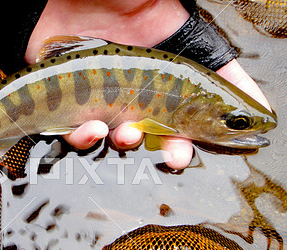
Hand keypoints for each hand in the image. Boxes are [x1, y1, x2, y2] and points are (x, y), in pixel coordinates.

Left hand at [25, 0, 270, 168]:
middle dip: (166, 149)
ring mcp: (101, 98)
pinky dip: (85, 137)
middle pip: (155, 131)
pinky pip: (78, 132)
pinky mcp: (71, 103)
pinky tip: (92, 127)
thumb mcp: (174, 21)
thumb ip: (212, 58)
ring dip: (127, 143)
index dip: (191, 137)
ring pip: (117, 137)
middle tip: (172, 156)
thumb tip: (256, 98)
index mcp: (162, 73)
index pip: (184, 114)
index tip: (194, 151)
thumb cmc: (119, 1)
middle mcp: (134, 89)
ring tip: (127, 133)